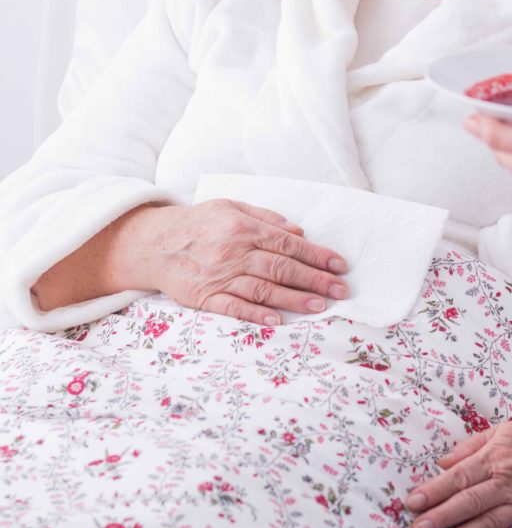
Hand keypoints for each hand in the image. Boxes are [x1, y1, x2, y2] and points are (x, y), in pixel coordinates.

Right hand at [125, 199, 348, 324]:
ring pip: (262, 289)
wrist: (154, 243)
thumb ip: (267, 218)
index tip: (339, 265)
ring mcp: (219, 276)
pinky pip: (232, 307)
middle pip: (281, 268)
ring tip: (319, 306)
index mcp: (244, 228)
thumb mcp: (232, 207)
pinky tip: (276, 320)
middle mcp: (234, 252)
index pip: (288, 244)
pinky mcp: (204, 297)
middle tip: (340, 289)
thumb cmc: (200, 223)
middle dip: (314, 279)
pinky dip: (254, 314)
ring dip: (293, 298)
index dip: (317, 255)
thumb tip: (299, 232)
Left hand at [406, 422, 511, 527]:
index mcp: (495, 456)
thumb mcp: (503, 431)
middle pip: (469, 500)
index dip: (434, 490)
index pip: (459, 475)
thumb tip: (442, 463)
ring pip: (487, 522)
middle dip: (442, 516)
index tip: (413, 502)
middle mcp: (506, 480)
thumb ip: (471, 446)